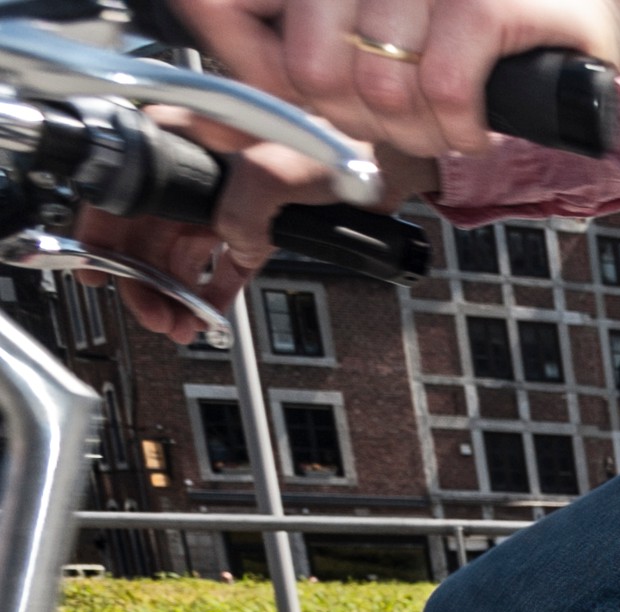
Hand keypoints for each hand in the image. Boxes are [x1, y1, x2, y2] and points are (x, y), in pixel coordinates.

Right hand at [74, 121, 422, 342]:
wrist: (384, 164)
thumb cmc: (337, 144)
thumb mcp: (275, 168)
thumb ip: (241, 208)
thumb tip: (231, 243)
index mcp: (186, 139)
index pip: (124, 190)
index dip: (103, 233)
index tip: (97, 270)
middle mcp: (198, 169)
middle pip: (147, 232)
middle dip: (144, 280)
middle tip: (153, 316)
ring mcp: (224, 199)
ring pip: (180, 254)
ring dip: (174, 294)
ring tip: (179, 326)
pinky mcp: (255, 226)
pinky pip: (221, 265)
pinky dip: (211, 292)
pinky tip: (206, 317)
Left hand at [164, 0, 619, 157]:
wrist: (591, 25)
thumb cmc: (482, 37)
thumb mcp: (375, 45)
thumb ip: (290, 67)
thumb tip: (211, 111)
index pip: (234, 7)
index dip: (249, 66)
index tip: (289, 98)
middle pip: (314, 70)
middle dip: (363, 123)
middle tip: (403, 121)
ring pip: (382, 92)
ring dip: (423, 134)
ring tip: (448, 123)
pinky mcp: (482, 5)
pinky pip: (444, 91)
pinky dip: (464, 128)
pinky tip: (477, 123)